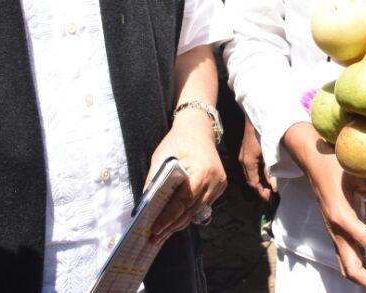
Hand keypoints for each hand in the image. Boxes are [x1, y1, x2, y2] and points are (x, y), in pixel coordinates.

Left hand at [147, 108, 226, 240]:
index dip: (168, 217)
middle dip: (171, 226)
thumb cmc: (178, 140)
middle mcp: (215, 180)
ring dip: (179, 223)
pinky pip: (202, 205)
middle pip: (190, 210)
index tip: (154, 229)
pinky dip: (187, 214)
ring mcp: (220, 184)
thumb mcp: (161, 156)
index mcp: (202, 170)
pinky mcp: (220, 186)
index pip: (184, 201)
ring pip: (196, 211)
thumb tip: (144, 205)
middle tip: (153, 237)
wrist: (199, 128)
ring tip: (161, 234)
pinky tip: (174, 222)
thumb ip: (155, 180)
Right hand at [239, 118, 274, 201]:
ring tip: (268, 188)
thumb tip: (273, 187)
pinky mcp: (245, 152)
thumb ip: (270, 170)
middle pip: (250, 180)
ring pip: (249, 174)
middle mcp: (243, 161)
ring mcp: (243, 156)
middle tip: (270, 196)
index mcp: (248, 162)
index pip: (253, 183)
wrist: (258, 116)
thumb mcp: (269, 153)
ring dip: (258, 182)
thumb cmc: (265, 133)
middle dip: (259, 190)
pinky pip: (250, 168)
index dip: (260, 193)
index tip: (269, 199)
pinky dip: (256, 174)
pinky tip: (264, 175)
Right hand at [283, 123, 365, 290]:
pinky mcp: (335, 232)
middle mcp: (336, 230)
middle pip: (352, 268)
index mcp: (341, 216)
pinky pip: (346, 259)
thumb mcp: (355, 170)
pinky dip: (361, 269)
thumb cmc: (336, 163)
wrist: (313, 160)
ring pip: (347, 267)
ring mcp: (334, 233)